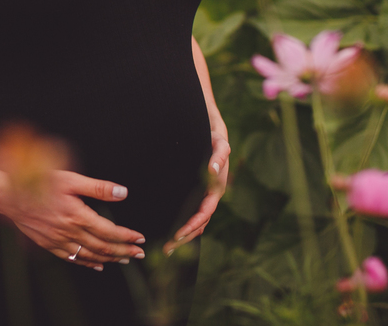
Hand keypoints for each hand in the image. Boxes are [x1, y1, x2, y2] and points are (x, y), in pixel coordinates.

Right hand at [0, 170, 145, 270]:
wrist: (9, 196)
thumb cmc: (39, 183)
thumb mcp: (71, 179)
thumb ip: (98, 188)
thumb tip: (123, 193)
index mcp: (78, 216)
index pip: (109, 231)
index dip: (126, 236)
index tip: (140, 238)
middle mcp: (70, 232)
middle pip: (102, 247)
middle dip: (123, 251)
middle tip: (139, 254)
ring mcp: (59, 241)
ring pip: (89, 255)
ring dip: (108, 259)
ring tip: (124, 260)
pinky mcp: (49, 244)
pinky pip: (72, 258)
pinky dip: (87, 263)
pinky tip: (96, 265)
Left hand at [164, 130, 229, 254]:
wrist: (212, 137)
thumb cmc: (215, 141)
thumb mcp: (220, 145)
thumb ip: (219, 156)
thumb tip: (212, 169)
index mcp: (215, 190)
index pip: (204, 213)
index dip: (193, 225)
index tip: (179, 234)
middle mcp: (210, 198)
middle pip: (199, 224)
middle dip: (185, 238)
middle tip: (167, 250)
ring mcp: (203, 198)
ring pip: (196, 224)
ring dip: (184, 237)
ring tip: (167, 248)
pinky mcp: (196, 196)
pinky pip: (191, 216)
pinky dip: (183, 227)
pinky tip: (172, 233)